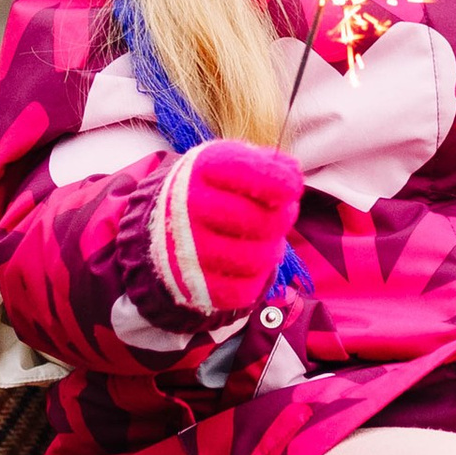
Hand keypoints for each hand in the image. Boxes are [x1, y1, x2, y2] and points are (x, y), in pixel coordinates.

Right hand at [161, 140, 304, 315]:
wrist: (163, 224)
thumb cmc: (212, 189)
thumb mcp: (231, 164)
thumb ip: (266, 164)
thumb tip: (292, 172)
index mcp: (201, 169)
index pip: (243, 172)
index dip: (278, 180)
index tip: (292, 187)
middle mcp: (189, 206)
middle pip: (260, 220)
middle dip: (282, 218)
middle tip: (279, 215)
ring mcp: (189, 249)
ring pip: (258, 258)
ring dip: (272, 250)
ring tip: (263, 239)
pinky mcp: (195, 285)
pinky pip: (244, 290)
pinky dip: (256, 278)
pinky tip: (250, 263)